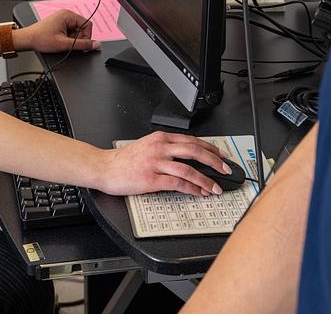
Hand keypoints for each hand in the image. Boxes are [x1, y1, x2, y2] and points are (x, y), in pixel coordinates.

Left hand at [17, 9, 100, 53]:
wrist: (27, 40)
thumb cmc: (41, 39)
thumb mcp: (64, 44)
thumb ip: (82, 44)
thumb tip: (96, 45)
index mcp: (68, 15)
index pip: (88, 24)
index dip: (86, 36)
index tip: (80, 44)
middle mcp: (66, 14)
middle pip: (82, 27)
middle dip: (78, 38)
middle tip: (68, 43)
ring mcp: (62, 19)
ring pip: (76, 30)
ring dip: (72, 38)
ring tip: (61, 42)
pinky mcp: (59, 23)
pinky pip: (70, 31)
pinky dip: (67, 37)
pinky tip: (59, 40)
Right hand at [98, 131, 232, 195]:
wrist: (105, 168)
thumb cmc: (124, 160)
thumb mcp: (147, 146)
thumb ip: (166, 149)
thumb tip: (188, 159)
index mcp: (161, 138)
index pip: (192, 140)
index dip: (211, 149)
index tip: (222, 156)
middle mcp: (160, 148)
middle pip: (195, 151)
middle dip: (215, 161)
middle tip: (226, 170)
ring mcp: (156, 163)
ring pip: (189, 168)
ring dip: (206, 179)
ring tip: (215, 187)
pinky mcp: (152, 178)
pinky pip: (178, 183)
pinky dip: (192, 188)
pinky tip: (199, 192)